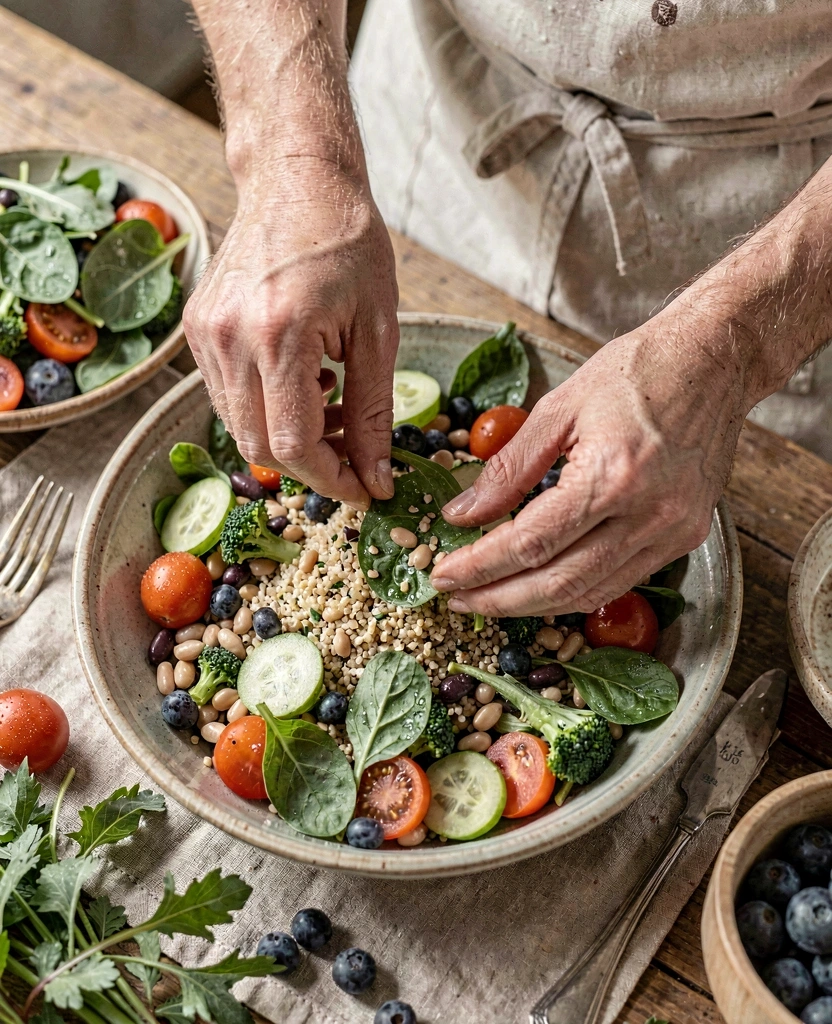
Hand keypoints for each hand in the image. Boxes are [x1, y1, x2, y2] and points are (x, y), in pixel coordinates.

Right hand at [183, 162, 398, 507]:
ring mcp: (205, 334)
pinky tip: (305, 384)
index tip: (364, 488)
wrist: (295, 179)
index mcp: (280, 334)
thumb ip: (374, 412)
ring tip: (334, 410)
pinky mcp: (196, 330)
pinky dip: (266, 409)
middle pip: (257, 447)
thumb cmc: (349, 243)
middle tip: (353, 456)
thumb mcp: (379, 330)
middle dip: (310, 466)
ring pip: (238, 427)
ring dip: (288, 439)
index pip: (292, 445)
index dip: (331, 480)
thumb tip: (375, 478)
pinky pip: (227, 396)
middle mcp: (230, 338)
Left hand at [430, 321, 746, 614]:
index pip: (530, 542)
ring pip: (590, 593)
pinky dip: (575, 592)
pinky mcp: (686, 537)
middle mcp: (647, 514)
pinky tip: (539, 586)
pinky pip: (620, 581)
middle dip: (499, 599)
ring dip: (533, 605)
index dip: (480, 567)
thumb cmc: (636, 371)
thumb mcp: (559, 406)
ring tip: (488, 599)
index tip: (442, 575)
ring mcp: (672, 531)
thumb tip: (463, 513)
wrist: (714, 359)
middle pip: (558, 583)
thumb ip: (508, 467)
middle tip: (456, 599)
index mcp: (611, 475)